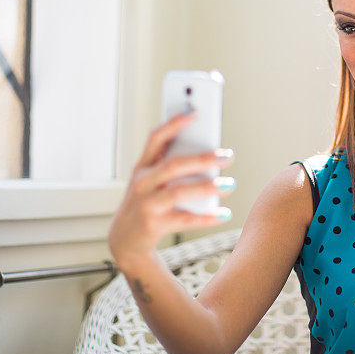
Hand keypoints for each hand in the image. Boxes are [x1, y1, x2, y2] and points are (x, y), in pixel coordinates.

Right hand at [108, 110, 234, 272]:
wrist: (124, 241)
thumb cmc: (146, 203)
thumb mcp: (151, 182)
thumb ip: (171, 166)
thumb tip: (210, 153)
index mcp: (143, 167)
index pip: (156, 138)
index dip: (174, 124)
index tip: (196, 112)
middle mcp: (141, 183)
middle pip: (173, 165)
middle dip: (202, 158)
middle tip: (228, 155)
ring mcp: (146, 205)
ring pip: (178, 191)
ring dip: (206, 187)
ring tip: (230, 184)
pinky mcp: (153, 226)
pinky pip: (184, 220)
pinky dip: (206, 217)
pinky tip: (224, 214)